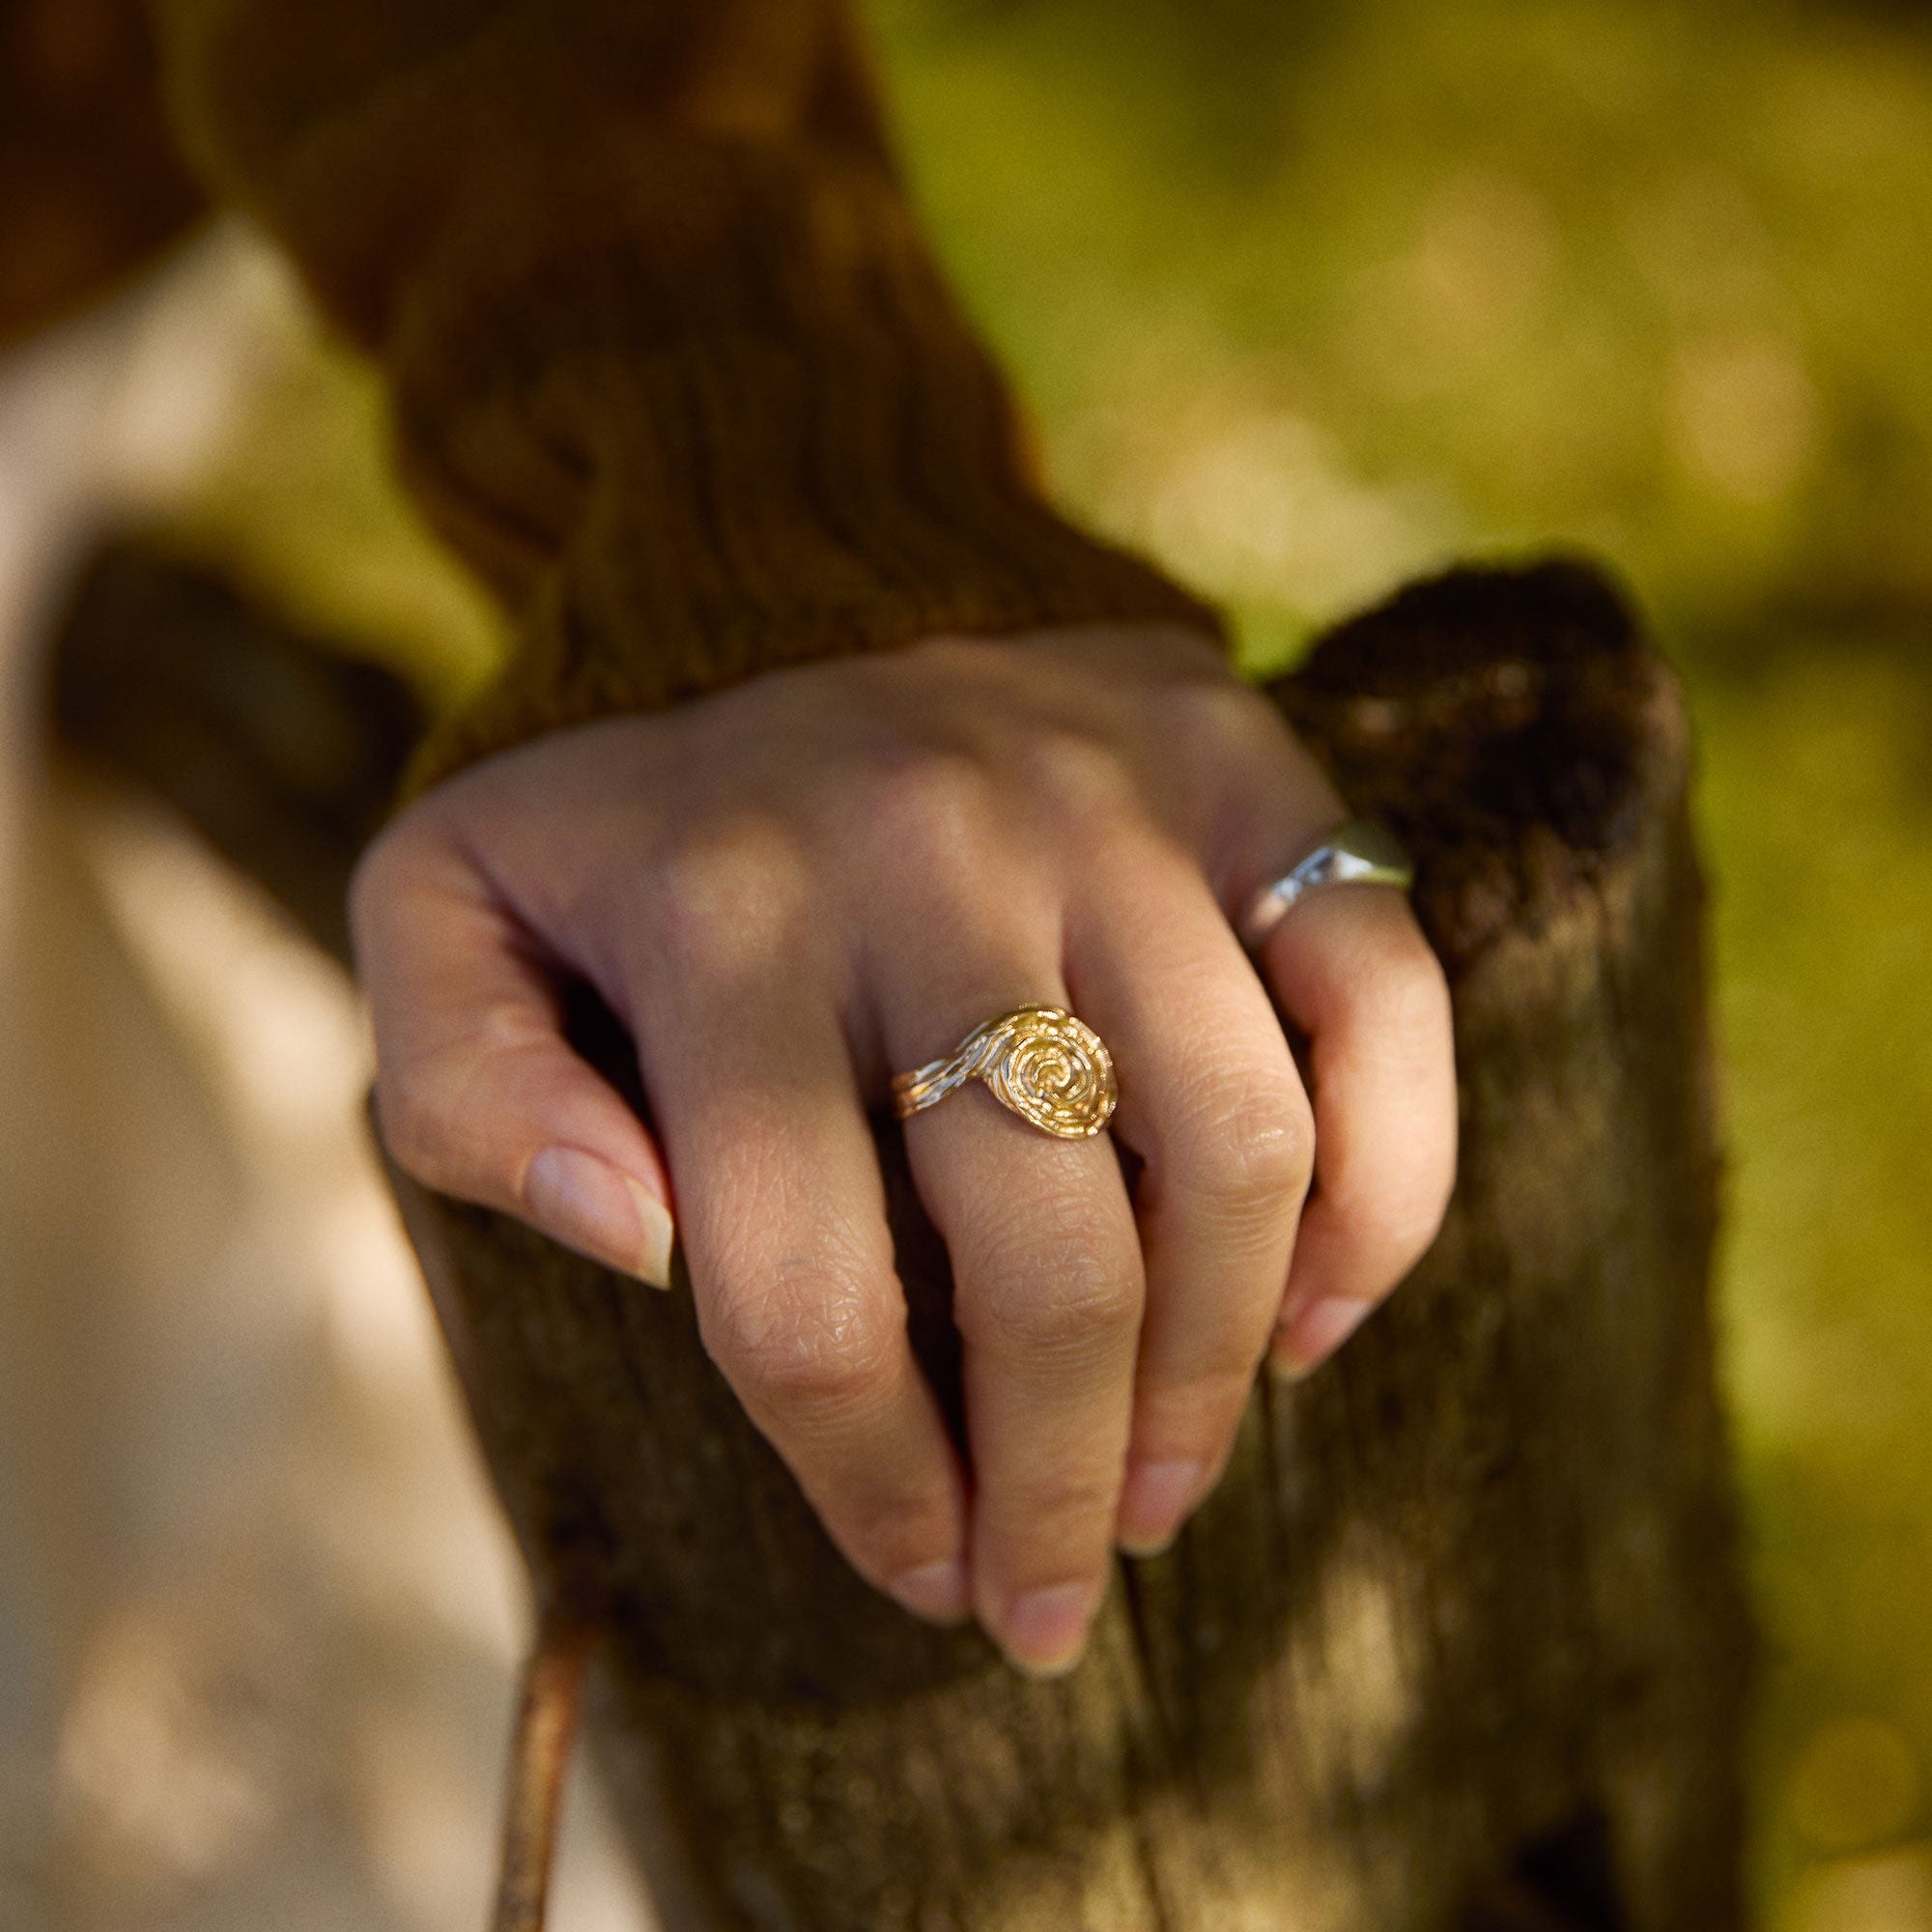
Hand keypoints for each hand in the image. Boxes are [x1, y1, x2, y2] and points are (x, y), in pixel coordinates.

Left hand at [349, 624, 1455, 1673]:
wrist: (807, 589)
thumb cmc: (637, 828)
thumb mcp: (449, 918)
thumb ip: (461, 1086)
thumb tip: (633, 1238)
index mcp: (716, 916)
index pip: (803, 1297)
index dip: (875, 1488)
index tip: (923, 1574)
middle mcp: (930, 847)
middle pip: (1044, 1256)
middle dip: (1063, 1485)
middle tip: (1060, 1593)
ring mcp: (1111, 800)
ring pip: (1232, 1152)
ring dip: (1214, 1374)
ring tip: (1170, 1482)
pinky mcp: (1246, 766)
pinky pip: (1381, 1001)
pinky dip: (1383, 1190)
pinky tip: (1315, 1314)